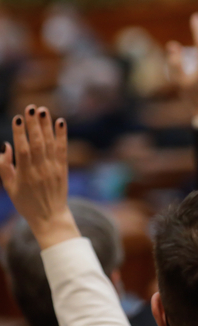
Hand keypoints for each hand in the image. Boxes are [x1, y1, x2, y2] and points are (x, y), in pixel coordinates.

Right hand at [0, 106, 78, 248]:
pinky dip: (62, 135)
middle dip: (34, 125)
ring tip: (43, 110)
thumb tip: (5, 146)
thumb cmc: (26, 202)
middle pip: (38, 144)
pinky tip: (60, 122)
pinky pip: (63, 150)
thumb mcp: (10, 187)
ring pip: (50, 144)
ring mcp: (54, 169)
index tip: (17, 118)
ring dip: (47, 126)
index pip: (23, 151)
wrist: (50, 217)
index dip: (20, 134)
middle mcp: (40, 170)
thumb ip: (5, 167)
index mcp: (25, 175)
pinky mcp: (63, 169)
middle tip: (31, 108)